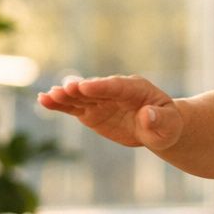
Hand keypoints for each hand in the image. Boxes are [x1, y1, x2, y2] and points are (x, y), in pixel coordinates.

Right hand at [37, 75, 182, 150]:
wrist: (157, 126)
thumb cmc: (166, 125)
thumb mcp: (169, 125)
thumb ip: (159, 120)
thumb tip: (147, 115)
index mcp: (137, 89)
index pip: (118, 86)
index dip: (102, 86)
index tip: (86, 86)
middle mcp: (115, 90)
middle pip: (96, 89)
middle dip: (81, 89)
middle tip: (66, 89)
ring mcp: (101, 99)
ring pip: (81, 96)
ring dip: (65, 96)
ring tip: (49, 96)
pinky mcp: (91, 110)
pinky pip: (74, 107)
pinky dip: (60, 104)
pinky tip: (44, 101)